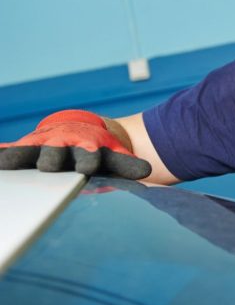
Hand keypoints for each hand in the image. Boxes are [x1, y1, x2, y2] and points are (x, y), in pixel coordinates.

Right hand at [0, 109, 150, 178]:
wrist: (88, 130)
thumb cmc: (103, 151)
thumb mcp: (117, 157)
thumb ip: (129, 166)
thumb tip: (149, 174)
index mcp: (89, 148)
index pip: (89, 155)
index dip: (89, 159)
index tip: (88, 166)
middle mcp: (65, 145)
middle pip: (57, 152)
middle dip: (53, 157)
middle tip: (48, 165)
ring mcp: (45, 145)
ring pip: (31, 150)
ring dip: (18, 156)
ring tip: (5, 161)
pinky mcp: (29, 147)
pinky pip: (13, 150)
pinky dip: (2, 154)